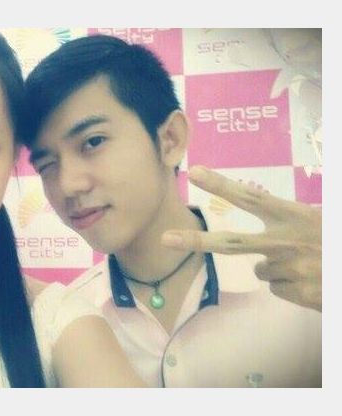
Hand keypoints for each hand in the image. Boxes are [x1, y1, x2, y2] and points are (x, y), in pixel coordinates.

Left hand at [161, 166, 320, 310]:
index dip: (221, 184)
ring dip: (276, 268)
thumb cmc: (333, 239)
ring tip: (306, 263)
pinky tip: (311, 280)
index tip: (194, 172)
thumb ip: (290, 219)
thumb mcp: (319, 219)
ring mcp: (287, 269)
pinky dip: (289, 285)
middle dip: (196, 240)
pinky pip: (276, 287)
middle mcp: (284, 241)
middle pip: (229, 243)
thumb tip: (261, 215)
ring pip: (261, 270)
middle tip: (166, 238)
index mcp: (294, 216)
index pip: (250, 197)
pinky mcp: (294, 292)